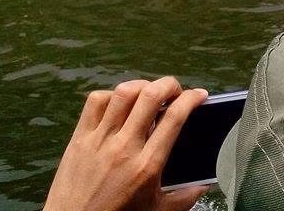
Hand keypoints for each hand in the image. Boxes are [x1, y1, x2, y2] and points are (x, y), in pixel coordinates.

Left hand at [43, 76, 209, 210]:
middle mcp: (124, 146)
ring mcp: (100, 138)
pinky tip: (119, 103)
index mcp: (146, 166)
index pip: (174, 118)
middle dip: (170, 84)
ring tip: (149, 92)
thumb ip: (182, 199)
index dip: (191, 99)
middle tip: (175, 91)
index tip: (199, 95)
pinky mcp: (80, 136)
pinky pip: (96, 101)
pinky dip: (111, 94)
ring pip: (124, 92)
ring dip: (142, 85)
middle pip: (151, 95)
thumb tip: (203, 186)